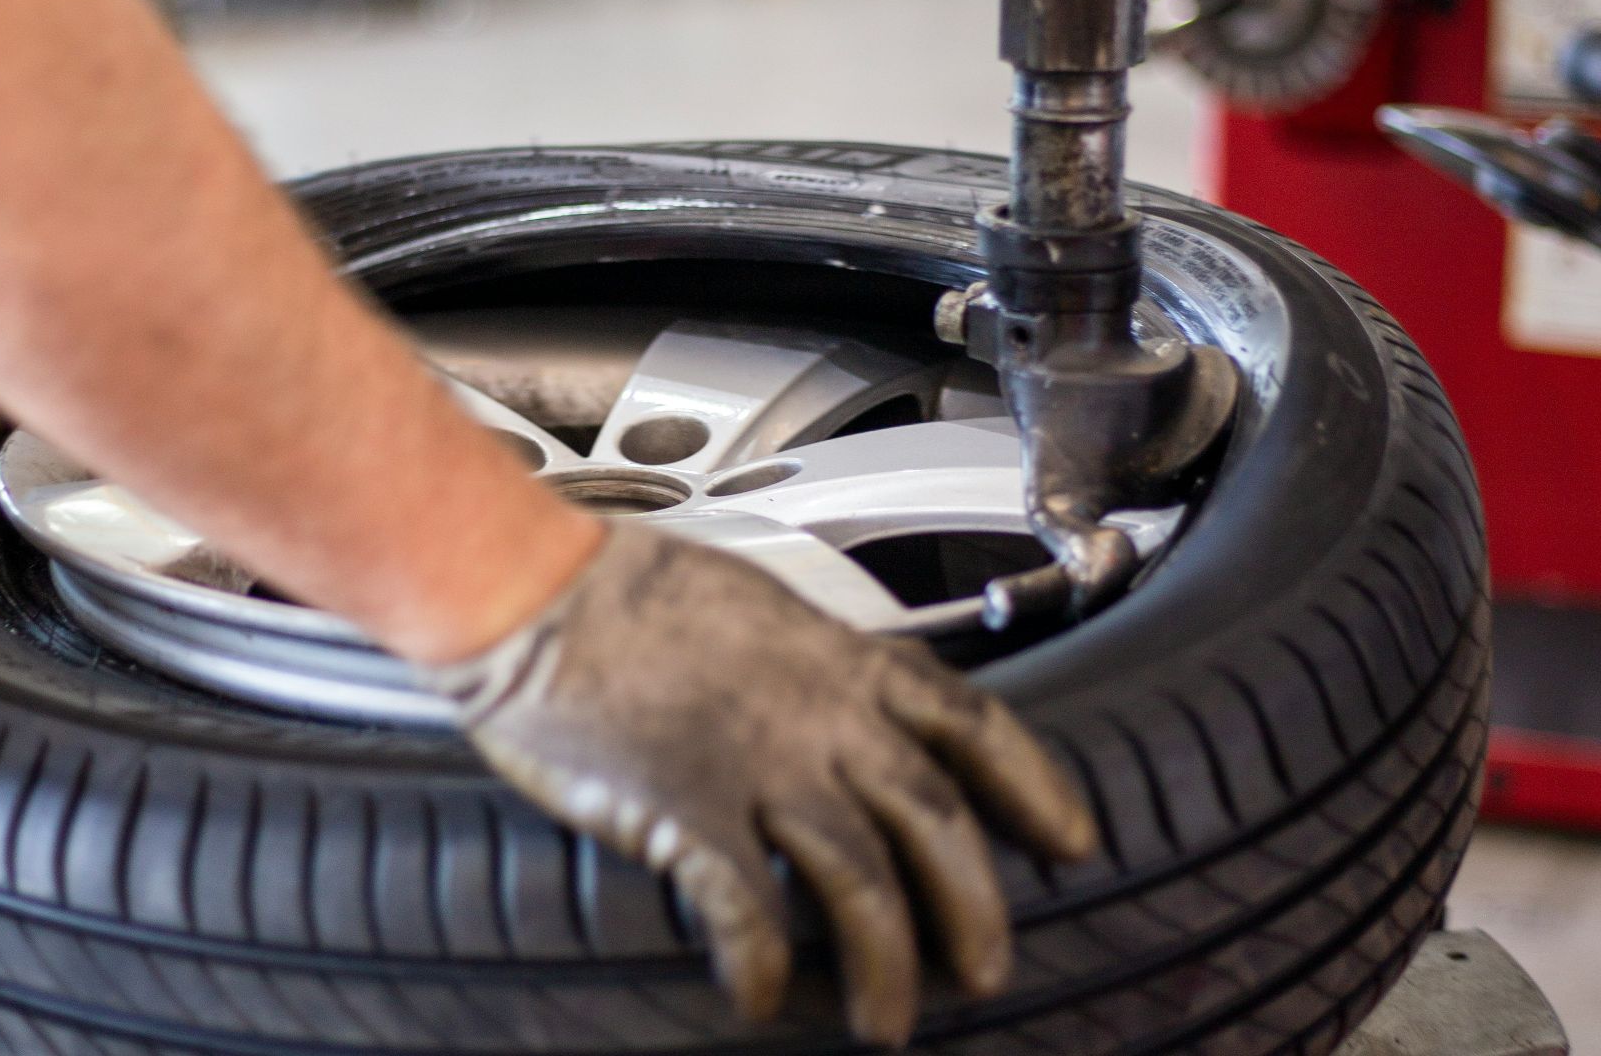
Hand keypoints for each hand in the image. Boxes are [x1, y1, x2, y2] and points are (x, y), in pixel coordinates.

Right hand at [431, 525, 1096, 1045]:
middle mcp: (817, 716)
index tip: (1069, 839)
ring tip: (886, 1022)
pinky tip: (760, 998)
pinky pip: (747, 911)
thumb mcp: (757, 607)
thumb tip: (849, 707)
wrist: (532, 588)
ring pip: (860, 882)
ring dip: (883, 963)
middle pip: (935, 821)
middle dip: (973, 906)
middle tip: (987, 970)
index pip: (973, 722)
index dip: (1033, 786)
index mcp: (840, 660)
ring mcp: (756, 765)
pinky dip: (762, 965)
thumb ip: (815, 667)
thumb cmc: (627, 591)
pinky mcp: (685, 812)